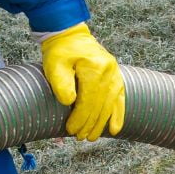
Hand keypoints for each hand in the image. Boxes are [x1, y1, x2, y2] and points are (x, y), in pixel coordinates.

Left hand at [40, 23, 125, 140]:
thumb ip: (62, 84)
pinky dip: (117, 115)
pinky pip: (119, 98)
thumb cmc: (60, 52)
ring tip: (91, 137)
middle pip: (100, 105)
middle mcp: (109, 71)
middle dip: (89, 124)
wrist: (70, 36)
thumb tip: (70, 103)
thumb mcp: (55, 66)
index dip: (80, 118)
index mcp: (94, 68)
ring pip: (110, 105)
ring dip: (101, 123)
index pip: (88, 101)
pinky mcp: (115, 76)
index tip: (71, 130)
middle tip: (79, 137)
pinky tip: (115, 129)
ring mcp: (114, 73)